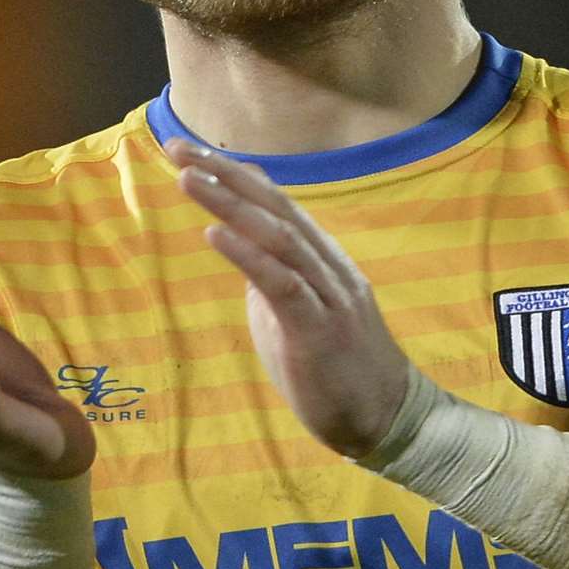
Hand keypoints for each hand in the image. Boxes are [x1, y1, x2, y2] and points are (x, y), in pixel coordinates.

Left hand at [163, 138, 412, 457]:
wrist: (389, 419)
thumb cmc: (339, 370)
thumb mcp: (297, 315)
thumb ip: (272, 279)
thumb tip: (241, 251)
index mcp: (322, 259)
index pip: (276, 204)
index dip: (235, 175)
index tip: (191, 153)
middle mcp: (327, 266)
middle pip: (274, 207)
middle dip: (225, 175)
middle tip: (179, 149)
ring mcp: (328, 295)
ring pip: (277, 236)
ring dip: (229, 205)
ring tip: (188, 179)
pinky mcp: (320, 329)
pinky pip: (282, 284)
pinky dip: (248, 254)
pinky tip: (215, 234)